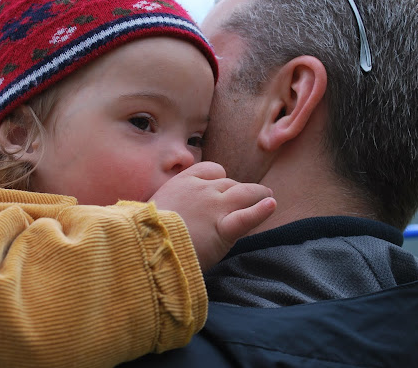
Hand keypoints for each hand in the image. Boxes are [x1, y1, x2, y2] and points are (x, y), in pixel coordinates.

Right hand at [150, 161, 275, 271]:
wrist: (147, 247)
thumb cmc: (145, 232)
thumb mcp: (150, 208)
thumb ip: (167, 204)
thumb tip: (172, 211)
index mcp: (182, 183)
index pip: (211, 170)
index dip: (219, 178)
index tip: (221, 186)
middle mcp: (201, 190)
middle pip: (228, 183)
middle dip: (237, 191)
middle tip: (244, 200)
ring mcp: (214, 207)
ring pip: (244, 193)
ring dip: (258, 194)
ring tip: (267, 196)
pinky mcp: (223, 228)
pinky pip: (247, 216)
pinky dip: (261, 210)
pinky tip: (271, 204)